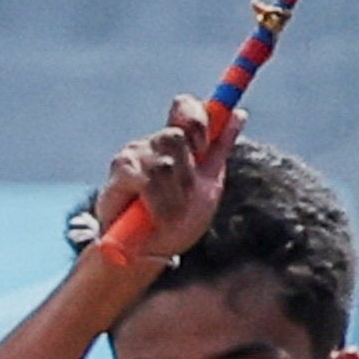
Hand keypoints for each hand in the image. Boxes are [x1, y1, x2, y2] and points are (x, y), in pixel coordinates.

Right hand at [90, 100, 231, 273]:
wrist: (148, 251)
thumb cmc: (178, 219)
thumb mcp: (207, 184)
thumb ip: (219, 149)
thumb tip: (239, 113)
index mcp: (176, 142)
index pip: (185, 107)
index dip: (198, 119)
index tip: (203, 146)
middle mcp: (153, 142)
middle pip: (177, 136)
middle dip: (187, 173)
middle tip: (185, 196)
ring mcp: (134, 153)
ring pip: (165, 163)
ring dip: (174, 197)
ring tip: (170, 215)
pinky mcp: (120, 171)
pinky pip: (147, 182)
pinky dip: (159, 206)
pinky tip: (158, 218)